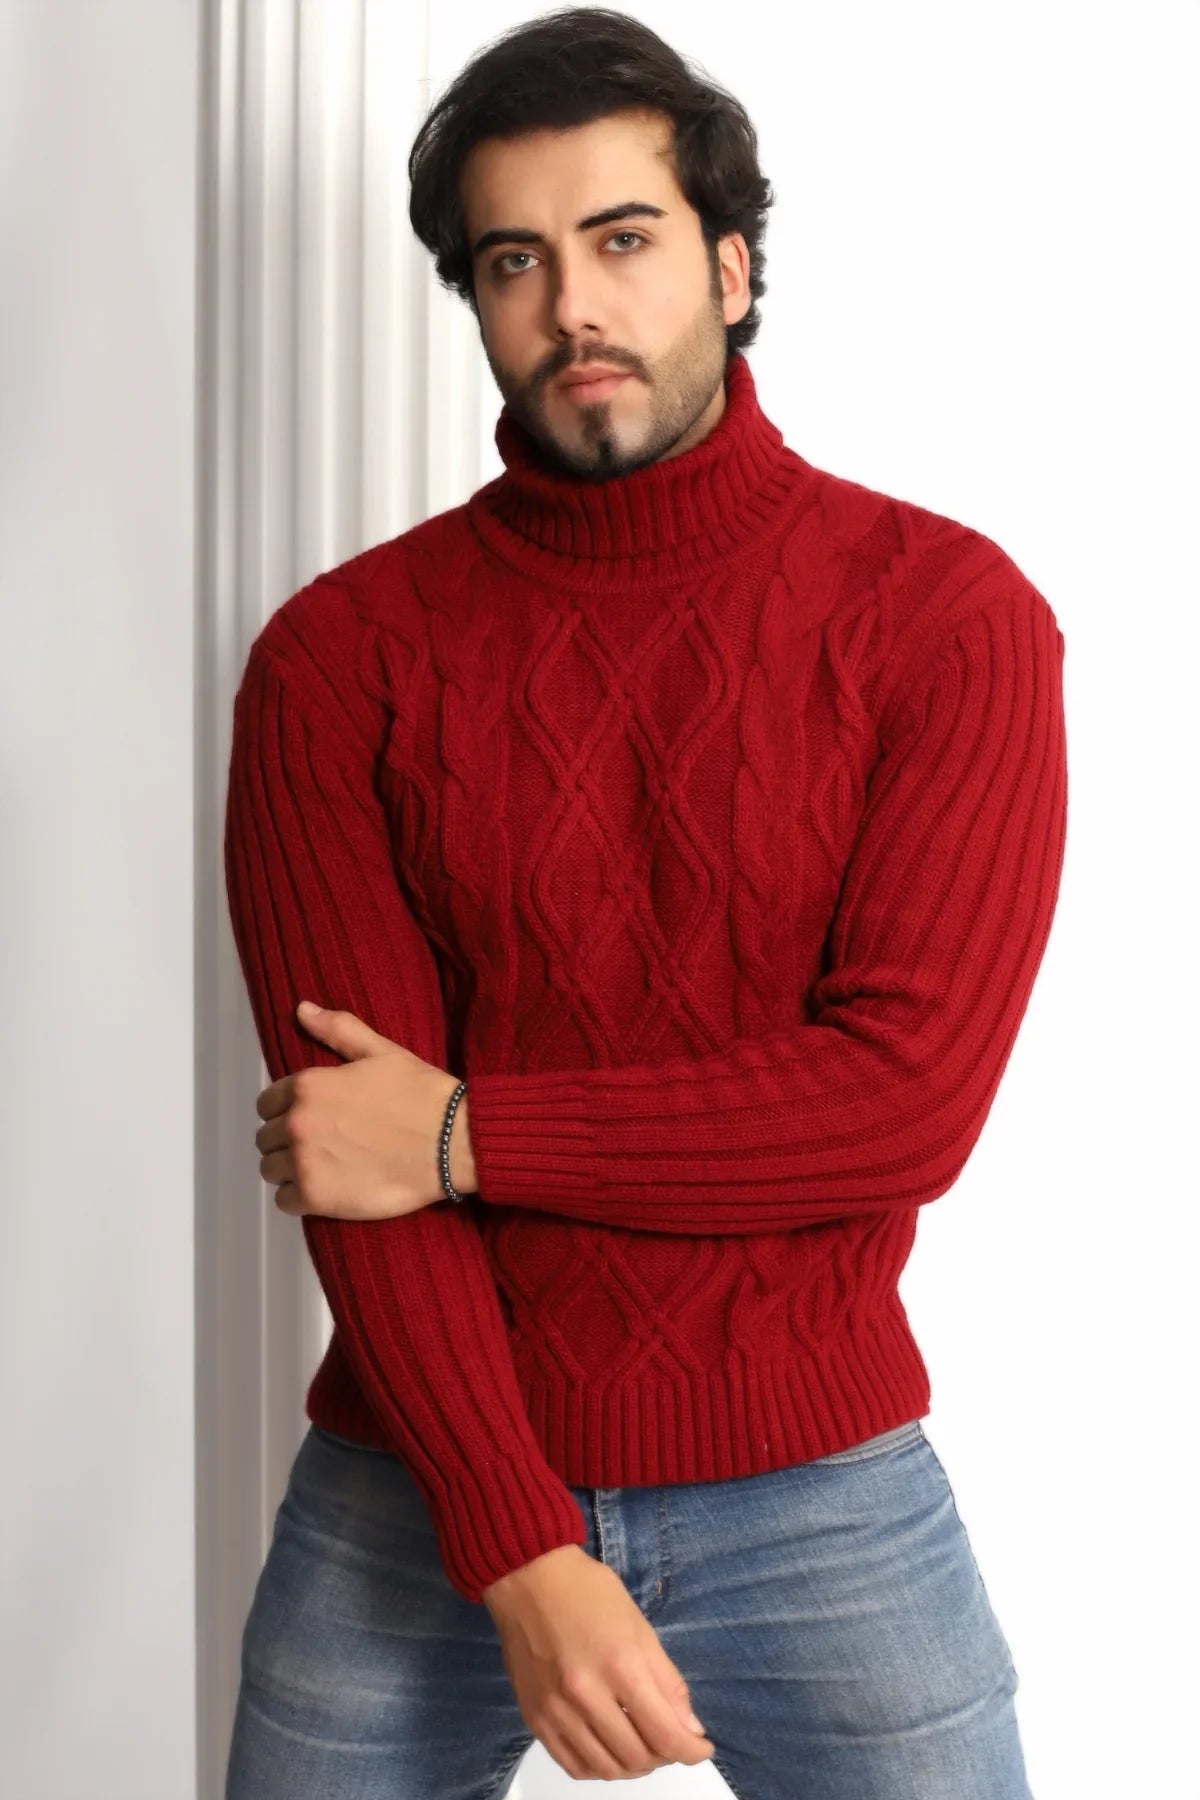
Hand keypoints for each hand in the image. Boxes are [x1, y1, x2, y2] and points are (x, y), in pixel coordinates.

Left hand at [253, 1001, 476, 1218]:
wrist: (451, 1142)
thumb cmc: (420, 1094)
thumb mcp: (381, 1051)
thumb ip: (337, 1029)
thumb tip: (301, 1009)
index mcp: (307, 1086)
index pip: (267, 1103)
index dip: (287, 1110)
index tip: (312, 1118)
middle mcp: (297, 1123)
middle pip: (267, 1138)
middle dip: (288, 1140)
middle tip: (322, 1144)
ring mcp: (304, 1163)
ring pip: (271, 1169)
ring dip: (290, 1169)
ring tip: (321, 1168)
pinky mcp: (317, 1198)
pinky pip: (285, 1201)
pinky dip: (299, 1198)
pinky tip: (324, 1190)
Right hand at [481, 1545, 714, 1780]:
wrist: (529, 1581)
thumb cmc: (590, 1594)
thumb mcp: (640, 1626)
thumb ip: (667, 1681)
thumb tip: (691, 1729)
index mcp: (621, 1666)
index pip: (666, 1735)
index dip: (692, 1752)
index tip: (701, 1749)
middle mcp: (587, 1696)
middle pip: (638, 1757)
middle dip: (664, 1756)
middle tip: (668, 1738)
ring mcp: (557, 1712)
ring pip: (607, 1769)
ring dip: (634, 1766)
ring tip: (642, 1746)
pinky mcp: (535, 1719)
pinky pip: (574, 1766)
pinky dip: (599, 1768)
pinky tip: (609, 1751)